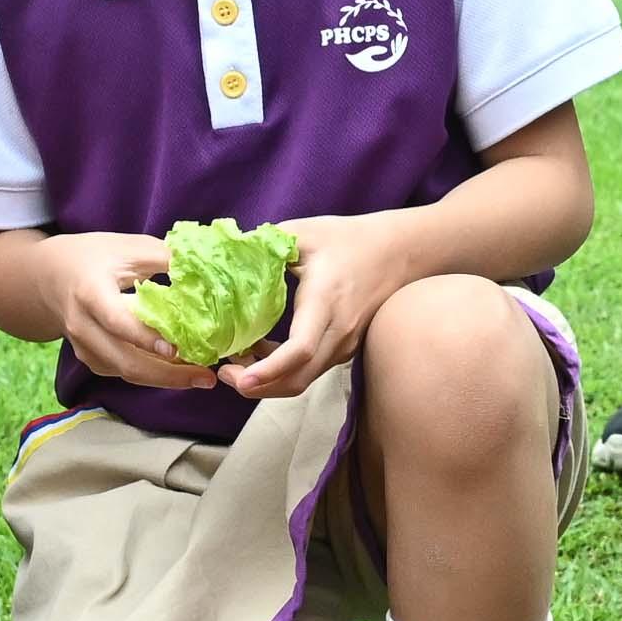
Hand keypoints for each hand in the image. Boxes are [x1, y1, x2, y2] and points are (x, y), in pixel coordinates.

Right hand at [38, 231, 230, 398]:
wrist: (50, 276)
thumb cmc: (94, 257)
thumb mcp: (128, 248)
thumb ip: (165, 258)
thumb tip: (209, 270)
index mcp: (90, 293)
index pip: (116, 322)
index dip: (145, 338)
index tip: (177, 349)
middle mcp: (83, 326)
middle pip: (124, 361)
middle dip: (167, 375)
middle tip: (206, 377)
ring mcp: (84, 347)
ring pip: (126, 373)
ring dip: (164, 379)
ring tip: (200, 376)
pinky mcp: (91, 359)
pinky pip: (123, 373)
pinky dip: (151, 375)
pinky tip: (179, 371)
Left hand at [215, 211, 408, 402]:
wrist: (401, 252)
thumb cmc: (350, 239)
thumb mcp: (303, 233)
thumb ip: (263, 244)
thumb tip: (220, 255)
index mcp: (325, 301)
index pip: (299, 350)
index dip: (268, 370)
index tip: (239, 377)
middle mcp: (338, 331)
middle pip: (298, 379)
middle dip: (257, 387)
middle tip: (224, 373)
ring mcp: (345, 344)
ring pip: (303, 379)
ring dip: (268, 380)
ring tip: (236, 361)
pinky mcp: (345, 348)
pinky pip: (311, 369)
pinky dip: (283, 371)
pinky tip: (261, 351)